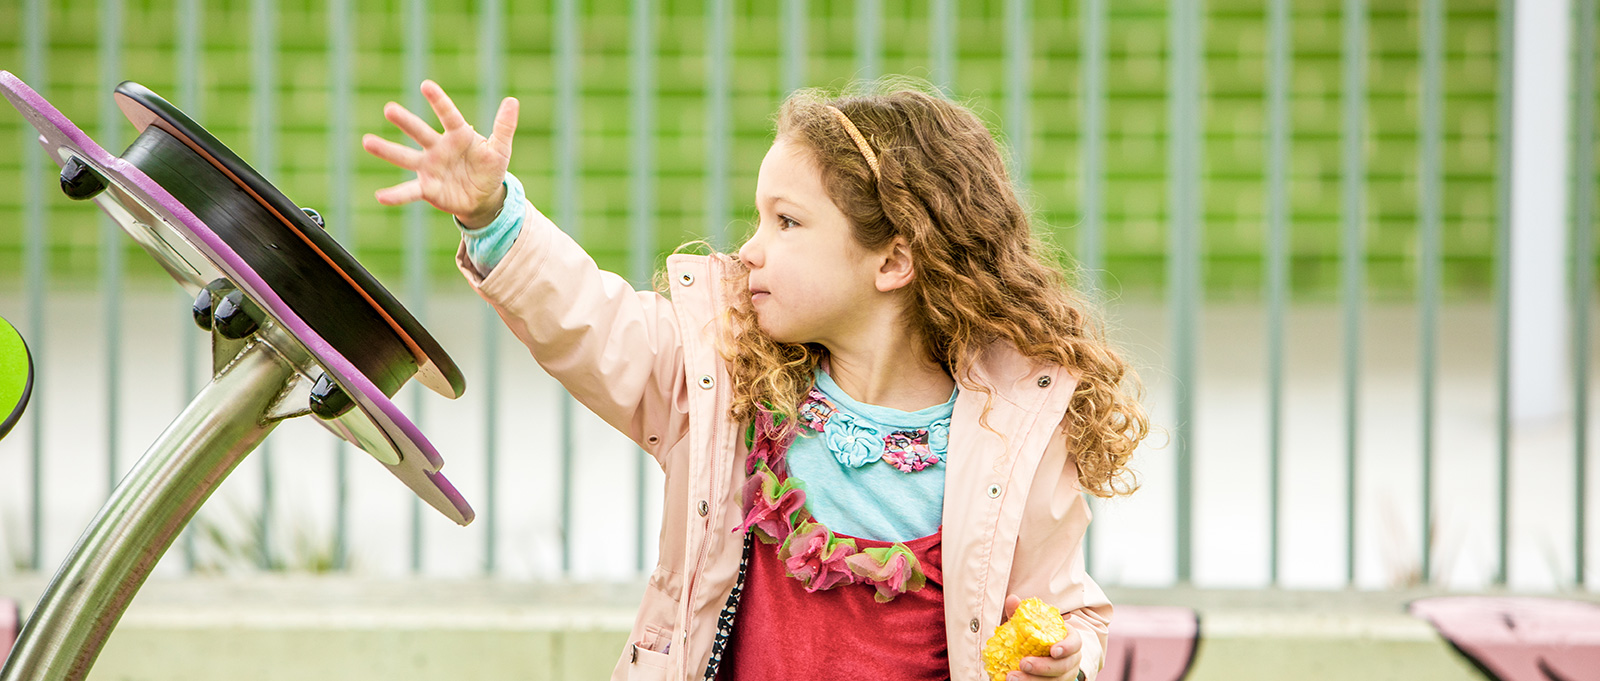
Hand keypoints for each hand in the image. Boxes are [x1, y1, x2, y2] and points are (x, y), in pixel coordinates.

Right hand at [362, 79, 518, 227]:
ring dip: (387, 150)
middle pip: (420, 132)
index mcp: (458, 135)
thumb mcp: (500, 149)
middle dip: (405, 121)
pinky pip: (409, 190)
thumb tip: (512, 101)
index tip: (426, 86)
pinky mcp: (427, 188)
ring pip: (406, 156)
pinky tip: (380, 196)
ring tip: (367, 142)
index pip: (448, 115)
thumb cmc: (489, 168)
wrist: (483, 197)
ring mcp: (429, 167)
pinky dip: (396, 194)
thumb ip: (504, 126)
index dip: (439, 101)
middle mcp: (438, 148)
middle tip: (389, 109)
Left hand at [1003, 594, 1083, 680]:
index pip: (1075, 643)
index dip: (1067, 647)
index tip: (1053, 650)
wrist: (1042, 656)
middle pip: (1063, 666)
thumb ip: (1022, 613)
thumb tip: (1012, 599)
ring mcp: (1064, 676)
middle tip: (1023, 664)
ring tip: (1012, 677)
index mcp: (1069, 641)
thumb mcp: (1031, 625)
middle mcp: (1071, 660)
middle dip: (1043, 667)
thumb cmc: (1038, 637)